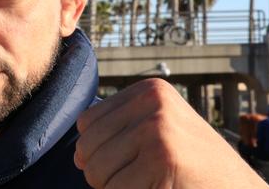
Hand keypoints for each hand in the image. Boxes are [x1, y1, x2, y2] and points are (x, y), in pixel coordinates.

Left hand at [74, 78, 267, 187]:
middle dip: (101, 171)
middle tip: (135, 178)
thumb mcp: (159, 130)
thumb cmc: (192, 165)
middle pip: (87, 145)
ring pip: (96, 170)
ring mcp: (157, 128)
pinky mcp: (160, 159)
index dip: (96, 149)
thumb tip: (76, 154)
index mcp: (149, 90)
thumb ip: (119, 130)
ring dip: (112, 187)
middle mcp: (153, 102)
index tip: (128, 160)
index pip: (87, 121)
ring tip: (146, 183)